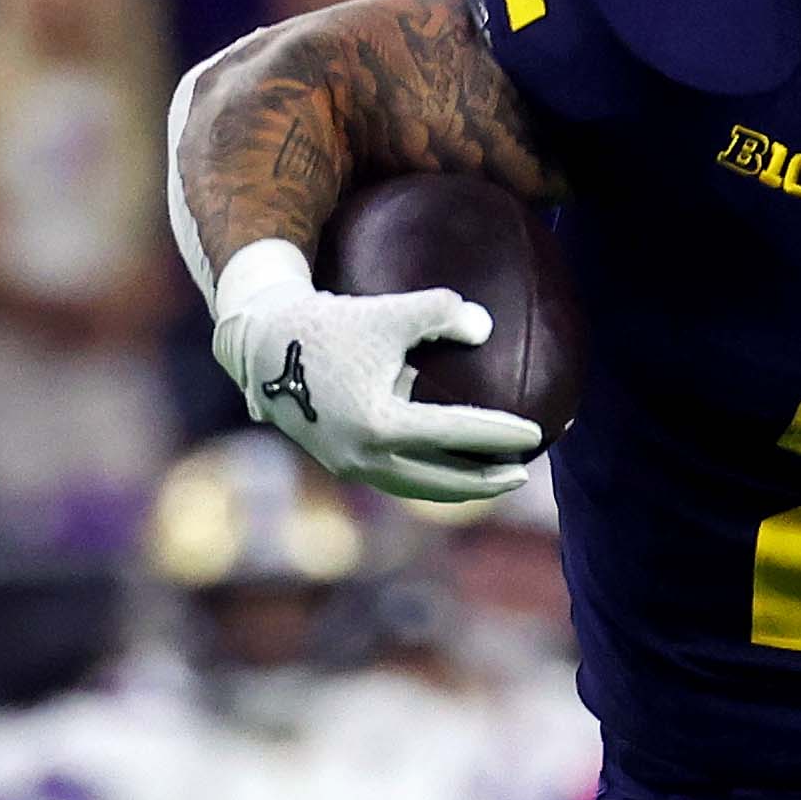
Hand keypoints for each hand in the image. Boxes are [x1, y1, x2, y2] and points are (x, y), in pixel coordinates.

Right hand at [204, 239, 544, 505]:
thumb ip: (440, 311)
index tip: (536, 434)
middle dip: (484, 482)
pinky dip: (429, 478)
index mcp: (378, 424)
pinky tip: (451, 467)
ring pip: (417, 488)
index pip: (453, 434)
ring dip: (457, 488)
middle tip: (522, 473)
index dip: (497, 434)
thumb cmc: (332, 323)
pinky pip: (397, 480)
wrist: (264, 347)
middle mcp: (363, 456)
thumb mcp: (388, 311)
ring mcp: (350, 466)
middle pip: (440, 481)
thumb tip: (486, 327)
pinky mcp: (342, 464)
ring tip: (492, 479)